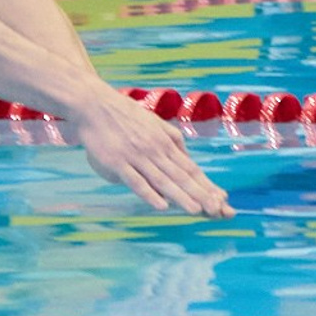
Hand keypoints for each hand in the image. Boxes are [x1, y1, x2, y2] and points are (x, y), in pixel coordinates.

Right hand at [68, 90, 234, 215]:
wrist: (95, 104)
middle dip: (200, 194)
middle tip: (217, 210)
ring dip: (180, 196)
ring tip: (196, 211)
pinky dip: (149, 194)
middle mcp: (155, 150)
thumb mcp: (156, 123)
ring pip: (162, 180)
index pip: (190, 168)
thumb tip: (188, 159)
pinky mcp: (117, 162)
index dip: (206, 185)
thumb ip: (174, 141)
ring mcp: (136, 156)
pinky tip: (162, 205)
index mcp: (166, 142)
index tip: (220, 199)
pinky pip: (136, 181)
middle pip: (181, 176)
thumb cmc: (127, 115)